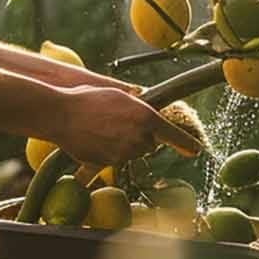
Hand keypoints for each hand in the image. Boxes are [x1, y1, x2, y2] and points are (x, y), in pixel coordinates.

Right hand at [48, 86, 202, 164]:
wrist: (61, 115)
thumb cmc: (89, 99)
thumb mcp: (119, 95)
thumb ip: (139, 105)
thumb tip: (147, 108)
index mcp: (146, 117)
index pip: (173, 134)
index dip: (186, 144)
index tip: (196, 150)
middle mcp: (139, 137)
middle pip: (151, 144)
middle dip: (143, 137)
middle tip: (123, 123)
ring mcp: (125, 153)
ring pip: (134, 152)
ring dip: (127, 144)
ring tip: (106, 128)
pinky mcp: (110, 163)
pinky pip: (118, 158)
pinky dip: (112, 151)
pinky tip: (97, 138)